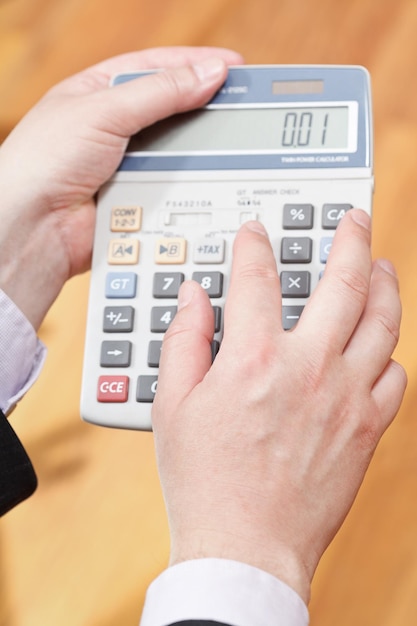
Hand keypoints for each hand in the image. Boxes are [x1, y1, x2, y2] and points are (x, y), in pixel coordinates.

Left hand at [0, 47, 242, 328]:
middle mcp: (113, 127)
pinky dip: (189, 182)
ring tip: (234, 142)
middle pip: (170, 109)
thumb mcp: (103, 111)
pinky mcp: (135, 198)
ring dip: (200, 148)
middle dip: (204, 106)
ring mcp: (125, 164)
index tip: (233, 67)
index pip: (156, 68)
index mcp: (99, 92)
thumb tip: (208, 74)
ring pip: (174, 150)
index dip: (195, 64)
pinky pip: (171, 185)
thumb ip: (159, 92)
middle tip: (242, 105)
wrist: (34, 228)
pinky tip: (210, 178)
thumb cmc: (45, 161)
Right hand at [152, 209, 406, 603]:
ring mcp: (346, 397)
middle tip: (355, 220)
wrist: (247, 546)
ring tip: (384, 266)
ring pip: (383, 324)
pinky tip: (383, 345)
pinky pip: (395, 377)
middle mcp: (309, 368)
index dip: (255, 245)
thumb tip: (193, 300)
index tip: (256, 233)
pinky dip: (391, 354)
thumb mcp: (173, 405)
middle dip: (351, 240)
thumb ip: (185, 341)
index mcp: (255, 358)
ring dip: (385, 286)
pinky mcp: (367, 429)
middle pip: (343, 283)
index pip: (258, 278)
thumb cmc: (206, 481)